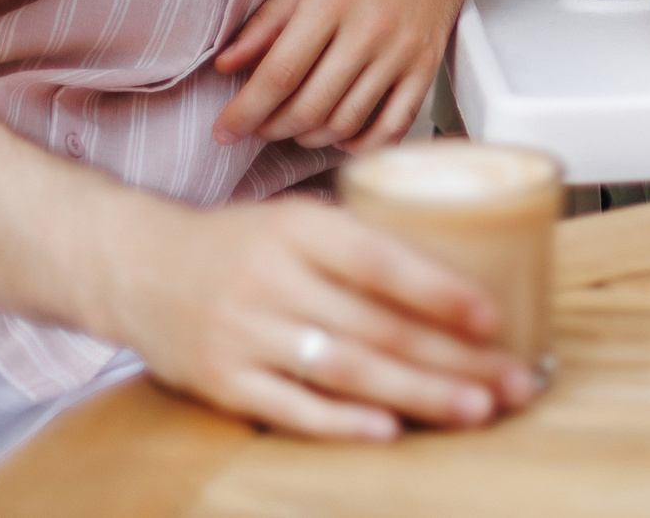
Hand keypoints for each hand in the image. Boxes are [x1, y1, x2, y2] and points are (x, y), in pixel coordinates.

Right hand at [97, 195, 534, 441]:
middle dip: (454, 357)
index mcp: (297, 228)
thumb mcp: (296, 219)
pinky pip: (291, 407)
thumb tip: (460, 270)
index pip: (380, 260)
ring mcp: (243, 333)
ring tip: (475, 408)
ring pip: (345, 370)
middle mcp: (270, 279)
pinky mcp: (222, 381)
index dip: (440, 290)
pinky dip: (343, 422)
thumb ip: (362, 243)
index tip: (493, 317)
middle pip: (376, 326)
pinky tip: (391, 430)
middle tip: (513, 379)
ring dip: (418, 393)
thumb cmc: (239, 244)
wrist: (136, 266)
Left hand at [213, 0, 489, 151]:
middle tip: (256, 124)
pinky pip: (395, 124)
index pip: (281, 73)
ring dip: (310, 137)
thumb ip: (271, 16)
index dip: (246, 110)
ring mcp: (404, 51)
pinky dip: (364, 143)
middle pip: (311, 106)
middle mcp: (371, 29)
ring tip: (293, 126)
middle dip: (271, 127)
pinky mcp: (428, 65)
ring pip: (347, 121)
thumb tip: (230, 62)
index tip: (225, 128)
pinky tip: (344, 136)